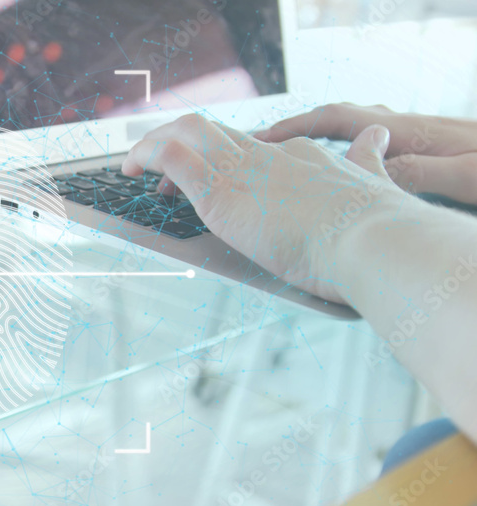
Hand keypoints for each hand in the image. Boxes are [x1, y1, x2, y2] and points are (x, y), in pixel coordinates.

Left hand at [121, 113, 411, 303]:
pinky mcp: (219, 191)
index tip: (210, 175)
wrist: (372, 241)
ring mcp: (241, 170)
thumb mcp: (375, 184)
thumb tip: (377, 136)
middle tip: (158, 165)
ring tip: (135, 165)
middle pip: (213, 129)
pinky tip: (133, 170)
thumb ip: (369, 161)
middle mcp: (268, 155)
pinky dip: (146, 155)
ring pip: (187, 131)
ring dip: (154, 143)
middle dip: (178, 140)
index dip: (223, 156)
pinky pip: (170, 155)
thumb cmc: (377, 231)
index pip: (251, 144)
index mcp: (301, 156)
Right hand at [254, 103, 476, 204]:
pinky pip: (370, 147)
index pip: (339, 120)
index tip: (259, 141)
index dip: (295, 128)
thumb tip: (368, 168)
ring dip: (318, 139)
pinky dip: (344, 153)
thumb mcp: (466, 178)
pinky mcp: (425, 152)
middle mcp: (408, 129)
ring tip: (287, 159)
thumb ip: (418, 171)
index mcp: (410, 132)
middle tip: (257, 148)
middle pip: (338, 119)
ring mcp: (416, 139)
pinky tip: (339, 173)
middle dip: (295, 130)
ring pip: (354, 132)